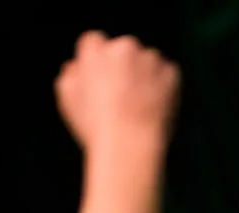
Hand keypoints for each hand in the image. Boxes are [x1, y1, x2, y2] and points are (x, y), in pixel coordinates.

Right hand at [55, 31, 179, 150]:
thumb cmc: (95, 126)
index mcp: (95, 51)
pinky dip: (163, 87)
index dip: (98, 61)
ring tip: (137, 107)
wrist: (129, 143)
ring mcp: (149, 58)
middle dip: (123, 67)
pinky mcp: (170, 72)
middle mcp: (123, 47)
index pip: (94, 42)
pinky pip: (166, 74)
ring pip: (146, 62)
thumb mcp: (68, 101)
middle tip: (122, 97)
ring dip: (144, 76)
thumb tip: (76, 65)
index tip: (101, 77)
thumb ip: (70, 76)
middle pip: (123, 50)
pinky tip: (152, 109)